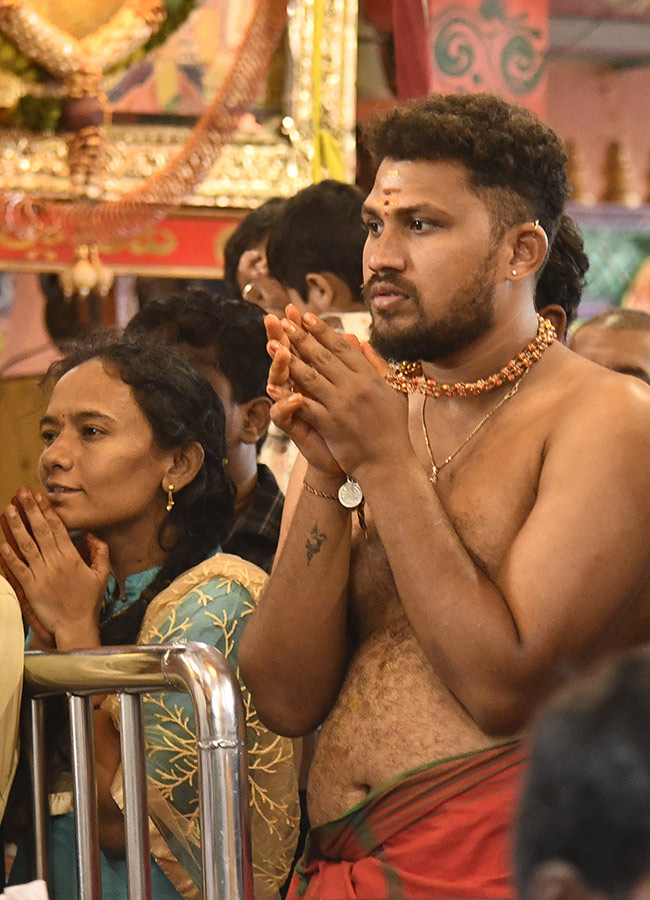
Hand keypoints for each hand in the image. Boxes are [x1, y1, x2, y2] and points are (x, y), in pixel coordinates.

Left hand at [0, 490, 109, 647]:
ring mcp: (41, 575)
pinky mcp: (31, 587)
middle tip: (21, 493)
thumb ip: (100, 552)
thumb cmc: (88, 601)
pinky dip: (9, 556)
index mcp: (72, 558)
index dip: (47, 511)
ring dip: (18, 527)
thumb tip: (90, 535)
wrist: (75, 626)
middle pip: (41, 531)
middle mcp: (55, 563)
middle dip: (30, 511)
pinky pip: (18, 569)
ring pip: (27, 545)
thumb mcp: (102, 574)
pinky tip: (2, 543)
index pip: (58, 528)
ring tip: (10, 510)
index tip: (40, 496)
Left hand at [276, 313, 409, 478]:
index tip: (307, 316)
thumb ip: (377, 365)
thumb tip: (360, 341)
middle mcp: (355, 387)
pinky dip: (287, 395)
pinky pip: (304, 405)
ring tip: (272, 343)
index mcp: (370, 377)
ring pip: (310, 376)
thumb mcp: (394, 391)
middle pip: (323, 356)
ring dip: (288, 358)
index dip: (322, 331)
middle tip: (284, 320)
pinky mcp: (330, 424)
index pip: (342, 348)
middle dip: (301, 337)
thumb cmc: (393, 427)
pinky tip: (272, 385)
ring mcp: (341, 405)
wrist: (389, 463)